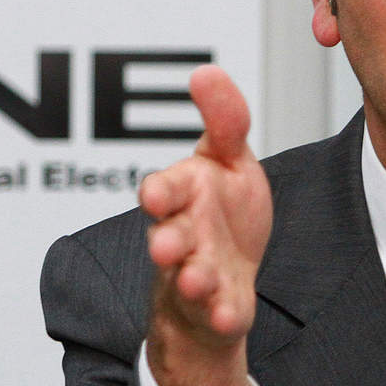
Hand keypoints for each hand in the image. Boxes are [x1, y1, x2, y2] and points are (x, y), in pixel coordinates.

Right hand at [139, 65, 270, 385]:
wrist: (228, 276)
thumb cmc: (224, 212)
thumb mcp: (230, 161)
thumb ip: (224, 121)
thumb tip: (207, 72)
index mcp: (184, 196)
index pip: (164, 190)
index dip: (159, 192)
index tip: (155, 194)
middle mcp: (182, 236)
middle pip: (169, 237)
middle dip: (167, 240)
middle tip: (165, 243)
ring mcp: (195, 274)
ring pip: (187, 277)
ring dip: (192, 278)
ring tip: (197, 278)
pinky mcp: (216, 307)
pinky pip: (216, 313)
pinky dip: (221, 313)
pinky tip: (230, 313)